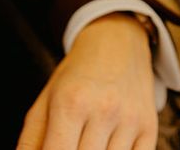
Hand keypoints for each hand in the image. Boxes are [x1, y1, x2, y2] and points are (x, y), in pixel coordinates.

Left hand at [17, 14, 156, 149]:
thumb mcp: (45, 101)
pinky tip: (108, 147)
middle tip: (71, 144)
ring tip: (87, 143)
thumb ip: (30, 143)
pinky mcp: (149, 126)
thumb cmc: (78, 74)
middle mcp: (104, 110)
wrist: (118, 41)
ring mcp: (130, 119)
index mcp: (71, 103)